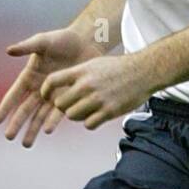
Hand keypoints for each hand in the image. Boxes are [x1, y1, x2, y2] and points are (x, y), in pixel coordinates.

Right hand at [0, 27, 89, 146]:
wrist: (86, 42)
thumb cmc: (62, 39)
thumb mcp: (43, 41)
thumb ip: (27, 47)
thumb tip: (8, 50)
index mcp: (30, 76)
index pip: (14, 95)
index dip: (6, 107)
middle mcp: (39, 88)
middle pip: (25, 109)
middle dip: (17, 123)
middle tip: (9, 137)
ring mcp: (54, 95)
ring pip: (40, 116)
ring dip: (33, 129)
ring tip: (26, 144)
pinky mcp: (68, 97)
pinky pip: (59, 113)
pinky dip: (53, 121)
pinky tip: (47, 131)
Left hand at [41, 51, 156, 130]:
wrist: (143, 71)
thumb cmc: (119, 68)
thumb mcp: (95, 64)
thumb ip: (78, 75)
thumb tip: (64, 84)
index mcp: (81, 71)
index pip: (52, 81)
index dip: (45, 91)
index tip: (46, 97)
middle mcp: (86, 85)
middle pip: (60, 104)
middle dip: (63, 107)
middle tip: (72, 106)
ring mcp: (97, 99)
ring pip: (72, 116)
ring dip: (76, 116)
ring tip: (86, 111)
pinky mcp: (108, 111)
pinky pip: (88, 124)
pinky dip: (89, 123)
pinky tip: (97, 116)